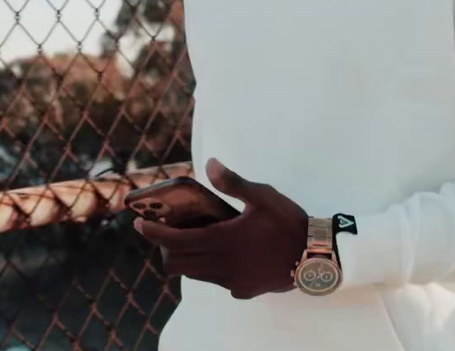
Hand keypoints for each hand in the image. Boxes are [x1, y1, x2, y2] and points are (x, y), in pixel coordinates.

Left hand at [132, 158, 308, 299]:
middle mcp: (221, 266)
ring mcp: (231, 281)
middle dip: (166, 247)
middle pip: (178, 263)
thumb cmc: (289, 223)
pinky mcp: (243, 290)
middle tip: (169, 230)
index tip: (138, 225)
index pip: (175, 241)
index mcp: (222, 241)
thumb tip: (210, 164)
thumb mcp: (263, 196)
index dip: (153, 234)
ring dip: (186, 258)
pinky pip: (215, 281)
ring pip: (194, 274)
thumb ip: (233, 183)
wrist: (316, 257)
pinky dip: (208, 268)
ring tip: (194, 238)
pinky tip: (223, 253)